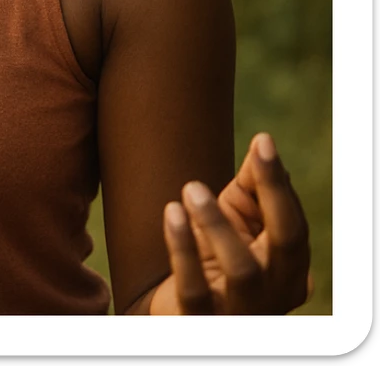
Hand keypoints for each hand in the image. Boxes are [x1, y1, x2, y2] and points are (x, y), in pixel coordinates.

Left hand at [150, 133, 311, 313]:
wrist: (181, 313)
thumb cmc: (215, 258)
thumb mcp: (236, 222)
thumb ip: (252, 188)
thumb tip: (264, 145)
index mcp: (289, 269)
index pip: (294, 224)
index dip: (279, 182)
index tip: (264, 140)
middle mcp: (276, 294)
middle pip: (286, 244)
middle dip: (271, 194)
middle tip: (252, 152)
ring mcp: (242, 313)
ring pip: (242, 268)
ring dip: (217, 222)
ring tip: (191, 187)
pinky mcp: (202, 324)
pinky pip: (194, 289)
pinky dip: (182, 249)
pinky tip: (171, 213)